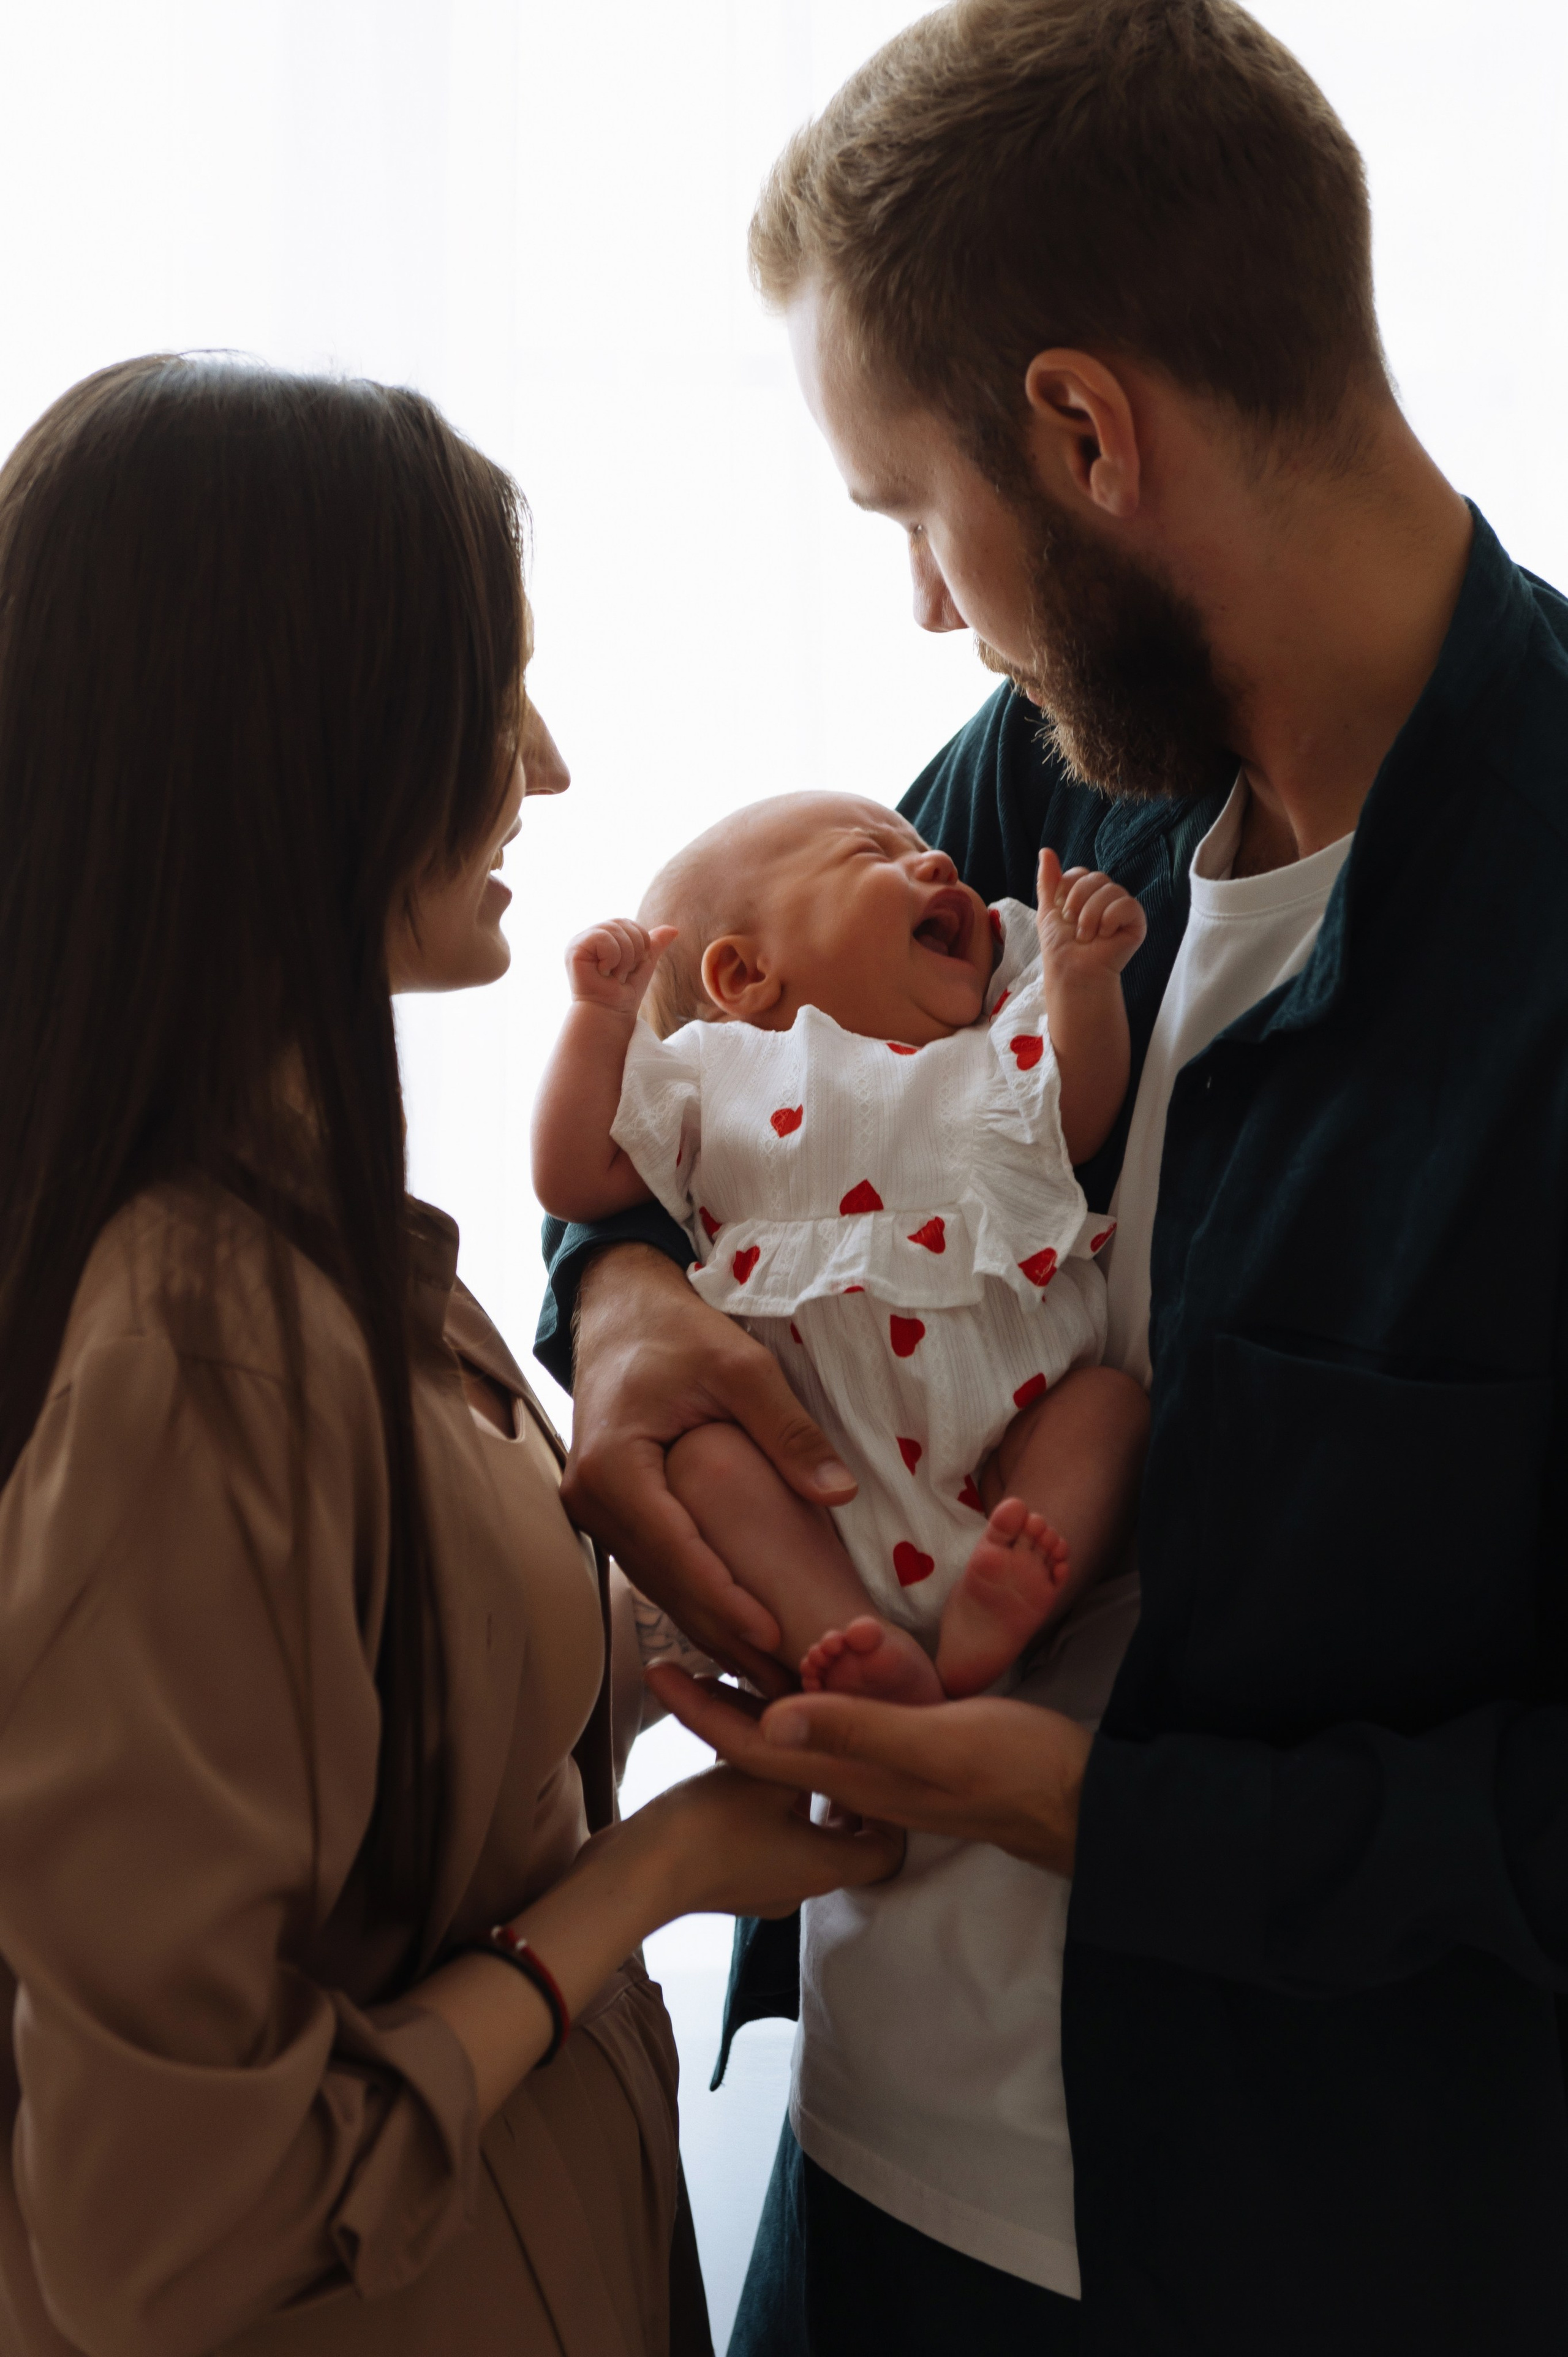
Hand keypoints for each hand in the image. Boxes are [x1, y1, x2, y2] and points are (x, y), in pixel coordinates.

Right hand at [563, 1245, 857, 1692]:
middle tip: (785, 1681)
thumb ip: (788, 1432)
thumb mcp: (740, 1369)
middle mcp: (591, 1501)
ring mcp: (594, 1511)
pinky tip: (739, 1629)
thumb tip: (839, 1495)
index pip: (677, 1553)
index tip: (774, 1636)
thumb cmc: (677, 1332)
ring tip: (771, 1672)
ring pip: (659, 1585)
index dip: (726, 1601)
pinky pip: (656, 1566)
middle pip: (666, 1584)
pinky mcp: (610, 1511)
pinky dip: (697, 1598)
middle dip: (726, 1635)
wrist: (620, 1308)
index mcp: (614, 1468)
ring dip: (712, 1628)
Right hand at [566, 918, 676, 1013]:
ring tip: (613, 975)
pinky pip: (603, 938)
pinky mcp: (574, 949)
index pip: (629, 923)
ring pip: (614, 930)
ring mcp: (579, 941)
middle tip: (622, 973)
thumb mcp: (644, 964)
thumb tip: (675, 929)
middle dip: (633, 951)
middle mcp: (589, 935)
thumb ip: (654, 944)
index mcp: (603, 935)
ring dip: (623, 958)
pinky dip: (611, 958)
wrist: (611, 1013)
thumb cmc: (624, 992)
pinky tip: (602, 973)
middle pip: (623, 924)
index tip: (630, 967)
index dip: (640, 943)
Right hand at [619, 1762, 903, 1922]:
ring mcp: (763, 1893)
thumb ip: (802, 1748)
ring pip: (803, 1844)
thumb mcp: (766, 1771)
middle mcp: (802, 1887)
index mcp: (826, 1866)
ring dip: (801, 1806)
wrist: (638, 1874)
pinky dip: (769, 1816)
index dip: (891, 1814)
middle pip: (846, 1847)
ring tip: (786, 1759)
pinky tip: (746, 1780)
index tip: (873, 1772)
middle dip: (842, 1801)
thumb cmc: (711, 1824)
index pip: (888, 1852)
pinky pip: (767, 1848)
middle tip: (834, 1757)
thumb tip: (824, 1724)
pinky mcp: (728, 1886)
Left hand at [647, 1664, 1090, 1876]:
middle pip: (765, 1745)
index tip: (656, 1673)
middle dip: (716, 1707)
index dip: (703, 1712)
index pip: (755, 1745)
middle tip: (673, 1658)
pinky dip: (807, 1705)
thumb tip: (770, 1717)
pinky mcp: (910, 1759)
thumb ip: (856, 1731)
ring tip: (724, 1663)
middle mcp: (855, 1778)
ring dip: (756, 1705)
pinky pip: (836, 1734)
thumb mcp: (934, 1743)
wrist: (1075, 1800)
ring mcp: (882, 1773)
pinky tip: (811, 1684)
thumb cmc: (1010, 1767)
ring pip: (799, 1741)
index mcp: (850, 1774)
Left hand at [1037, 849, 1146, 978]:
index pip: (1081, 873)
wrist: (1072, 971)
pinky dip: (1110, 919)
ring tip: (1087, 937)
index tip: (1062, 913)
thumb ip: (1048, 881)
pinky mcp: (1136, 922)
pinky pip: (1128, 904)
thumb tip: (1045, 850)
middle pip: (1096, 878)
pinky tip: (1106, 936)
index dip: (1068, 890)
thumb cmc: (1060, 947)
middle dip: (1079, 903)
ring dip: (1091, 915)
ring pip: (1111, 889)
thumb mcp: (1047, 910)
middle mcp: (1105, 898)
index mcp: (1085, 894)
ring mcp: (1121, 909)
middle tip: (1074, 928)